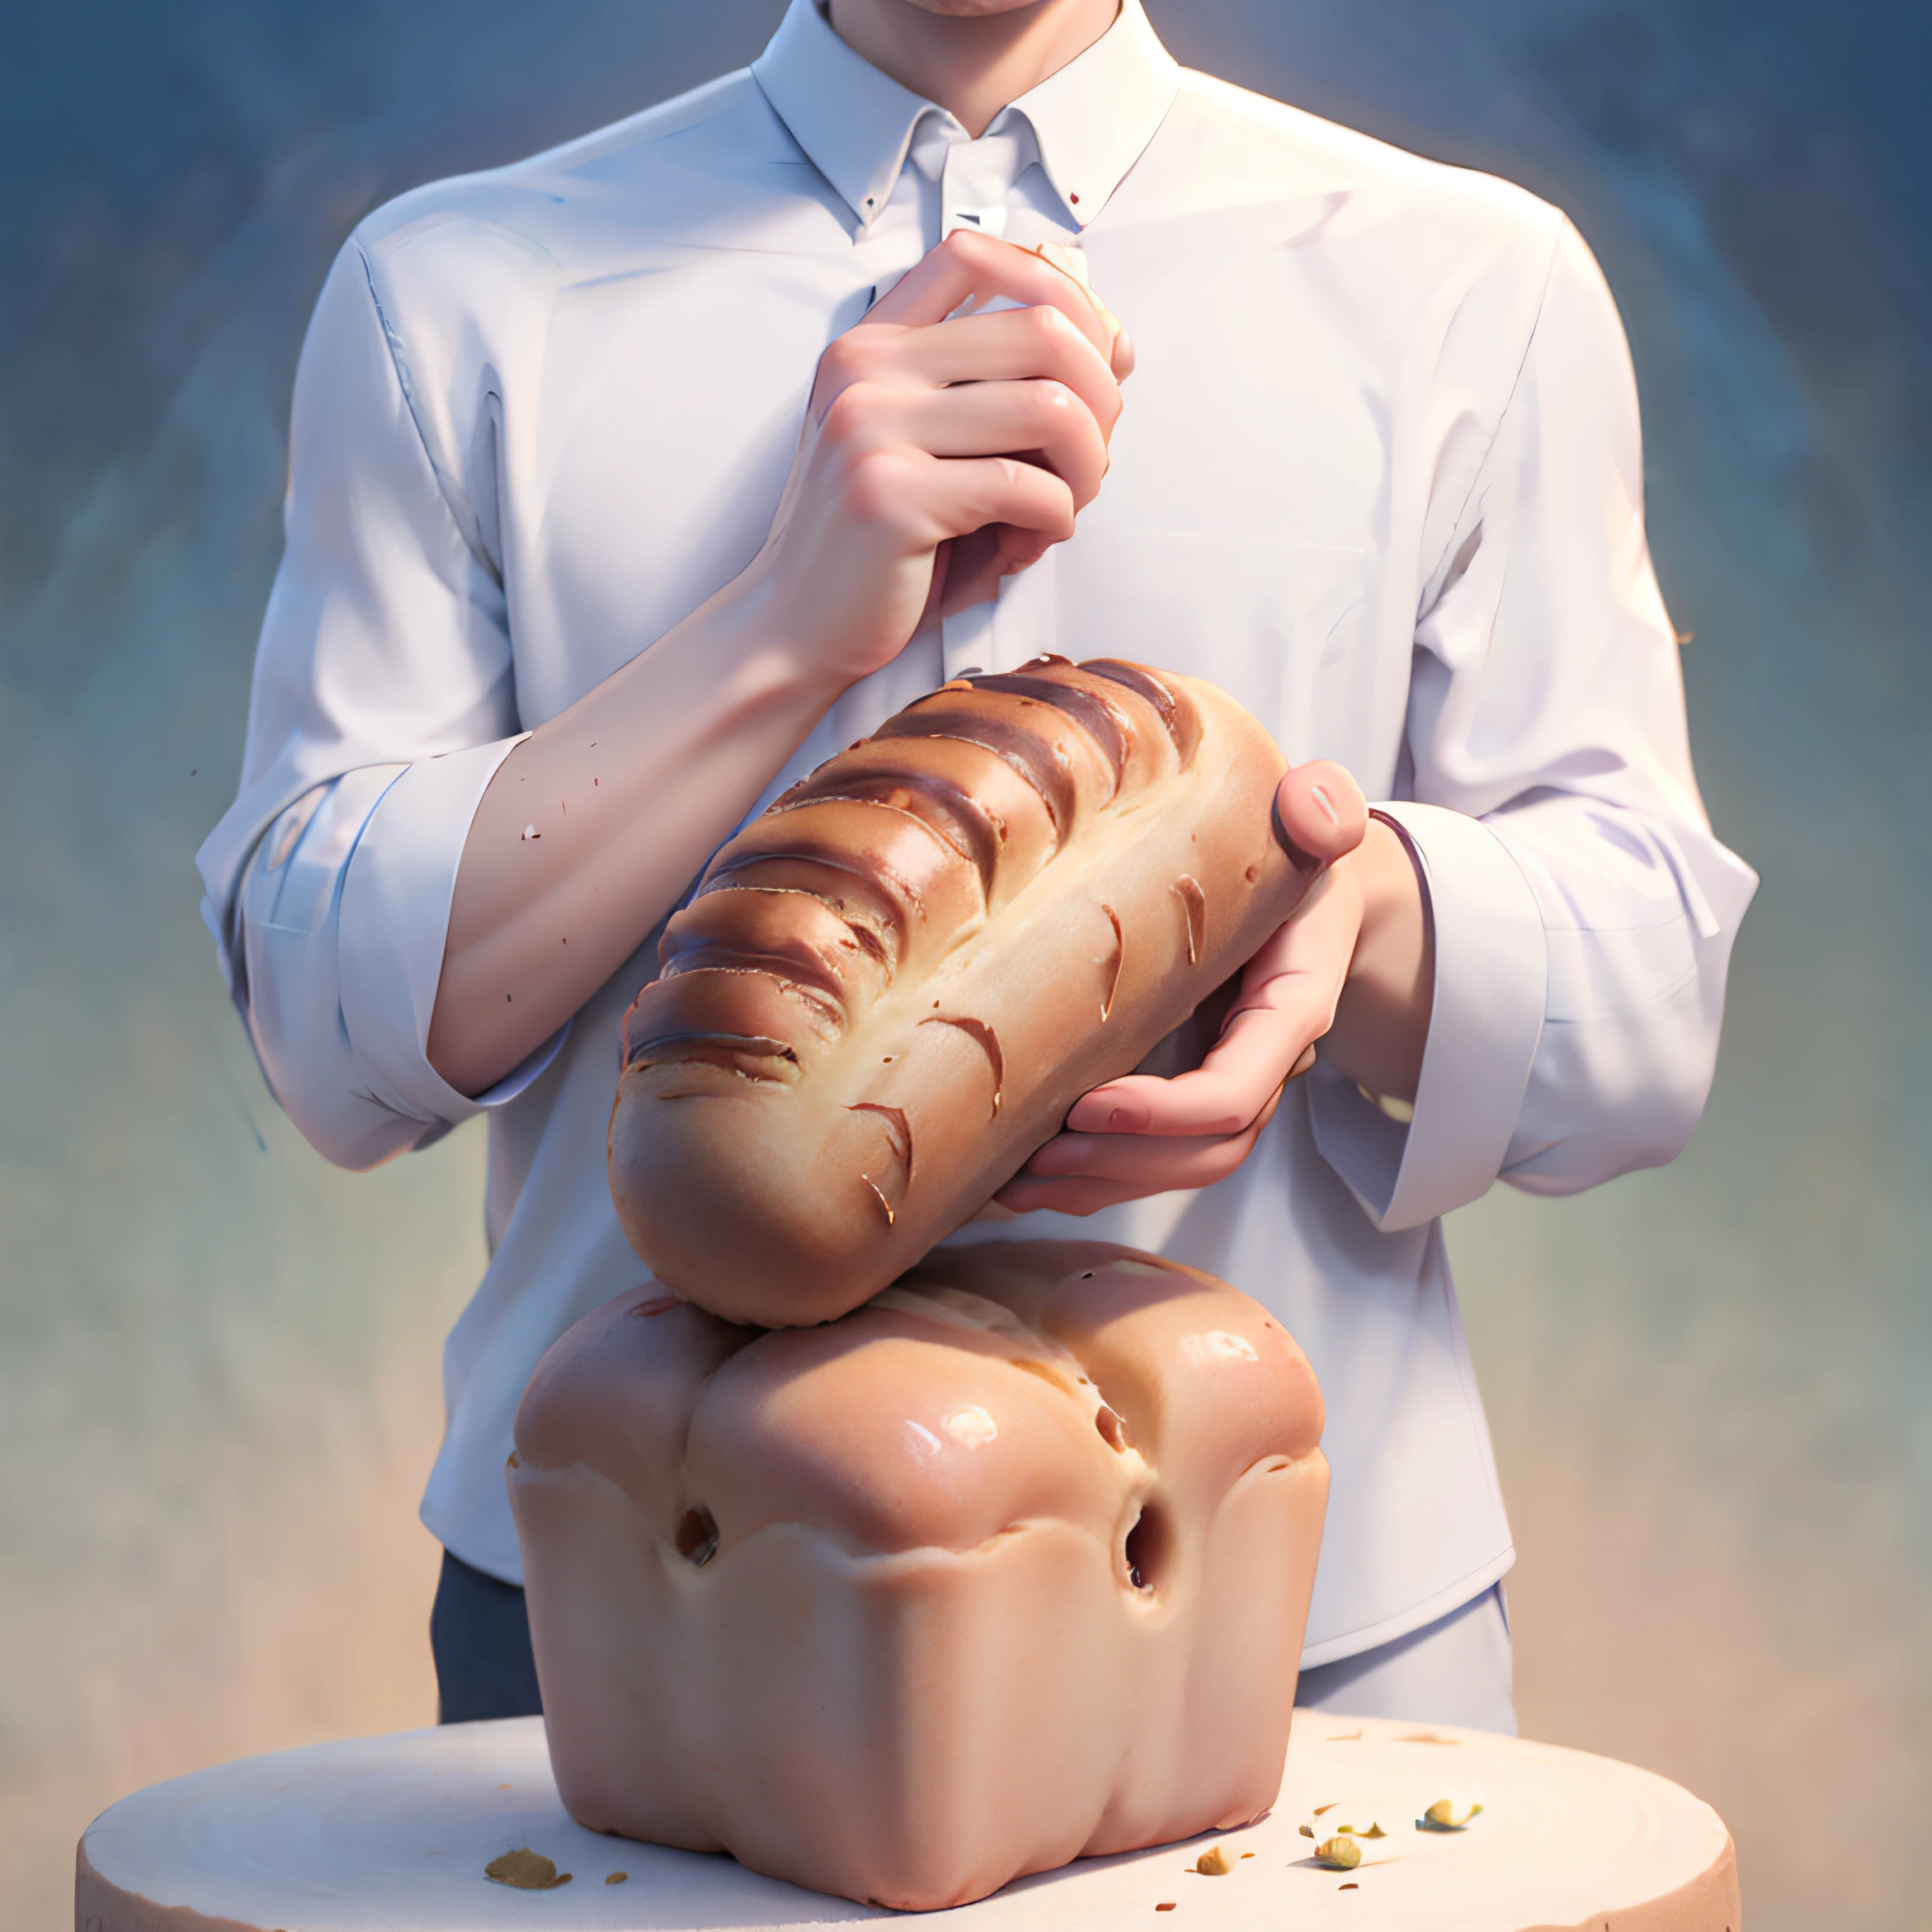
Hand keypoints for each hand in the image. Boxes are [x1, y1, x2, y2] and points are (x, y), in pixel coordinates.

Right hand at [741, 228, 1132, 693]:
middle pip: (1042, 328)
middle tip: (1089, 461)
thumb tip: (1119, 344)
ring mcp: (871, 427)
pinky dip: (1054, 522)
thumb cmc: (879, 546)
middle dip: (1099, 401)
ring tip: (1062, 508)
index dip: (1057, 290)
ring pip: (1050, 407)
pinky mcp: (890, 495)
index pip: (973, 253)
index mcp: (871, 346)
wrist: (794, 627)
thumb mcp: (939, 450)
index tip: (1091, 356)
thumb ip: (1007, 392)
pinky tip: (1027, 543)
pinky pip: (1026, 487)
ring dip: (1086, 467)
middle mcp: (866, 370)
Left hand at [996, 764, 1433, 1216]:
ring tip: (1019, 1182)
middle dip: (1123, 1163)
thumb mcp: (1309, 822)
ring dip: (1101, 1184)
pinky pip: (1157, 1159)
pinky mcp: (1196, 1093)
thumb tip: (1318, 808)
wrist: (1308, 893)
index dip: (1166, 1112)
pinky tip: (1028, 1180)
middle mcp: (1268, 1061)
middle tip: (1038, 1156)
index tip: (1087, 1103)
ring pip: (1182, 1167)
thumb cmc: (1291, 851)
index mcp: (1293, 1004)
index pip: (1238, 1090)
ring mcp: (1235, 1084)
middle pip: (1210, 1150)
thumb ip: (1321, 808)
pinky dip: (1094, 1180)